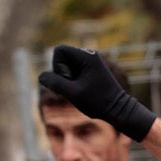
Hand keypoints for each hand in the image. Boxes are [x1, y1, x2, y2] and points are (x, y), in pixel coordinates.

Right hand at [38, 44, 155, 141]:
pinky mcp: (91, 71)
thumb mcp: (73, 93)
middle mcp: (90, 55)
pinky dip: (73, 82)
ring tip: (81, 90)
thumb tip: (41, 76)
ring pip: (66, 66)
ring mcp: (91, 63)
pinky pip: (72, 72)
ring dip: (68, 79)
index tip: (70, 80)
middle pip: (61, 58)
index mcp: (88, 56)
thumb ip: (55, 83)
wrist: (119, 111)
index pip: (59, 50)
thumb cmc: (99, 102)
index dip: (58, 66)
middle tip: (77, 87)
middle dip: (63, 73)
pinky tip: (83, 91)